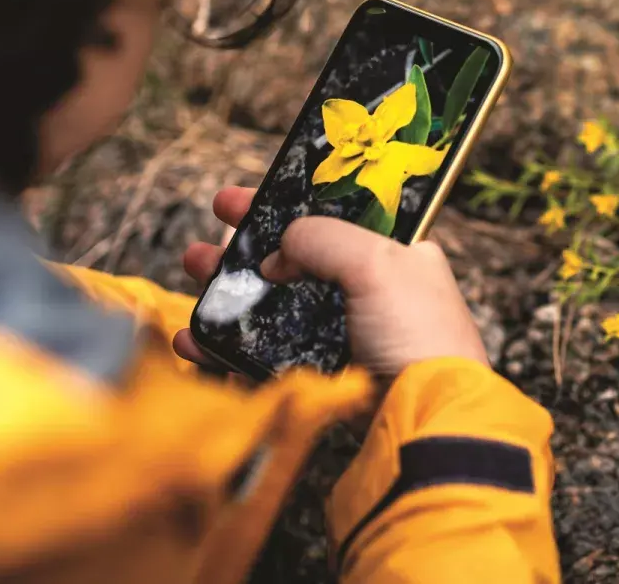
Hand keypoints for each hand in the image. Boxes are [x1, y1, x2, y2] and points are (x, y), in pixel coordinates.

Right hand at [172, 186, 488, 377]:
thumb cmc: (417, 334)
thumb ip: (322, 238)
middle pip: (290, 261)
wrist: (425, 416)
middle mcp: (368, 291)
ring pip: (271, 308)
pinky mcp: (323, 376)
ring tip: (193, 280)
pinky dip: (227, 347)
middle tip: (204, 246)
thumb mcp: (376, 263)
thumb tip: (279, 253)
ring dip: (227, 294)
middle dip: (240, 250)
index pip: (329, 217)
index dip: (280, 206)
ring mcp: (342, 335)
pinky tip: (196, 340)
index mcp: (394, 253)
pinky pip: (264, 354)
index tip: (235, 203)